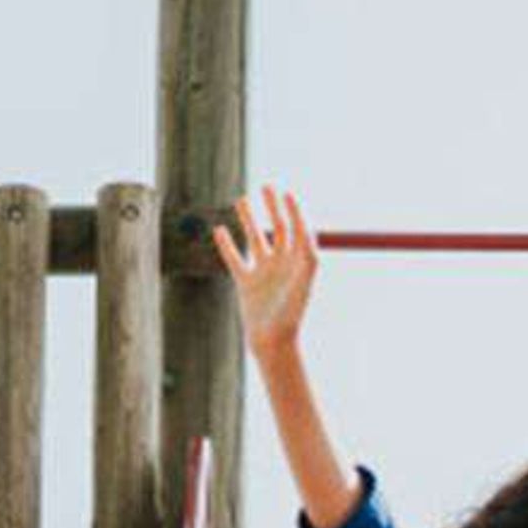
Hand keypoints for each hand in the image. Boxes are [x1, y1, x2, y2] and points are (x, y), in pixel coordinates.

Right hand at [211, 188, 320, 358]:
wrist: (274, 341)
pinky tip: (220, 229)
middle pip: (278, 227)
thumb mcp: (304, 279)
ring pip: (255, 238)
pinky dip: (227, 244)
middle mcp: (283, 263)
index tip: (287, 192)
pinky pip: (235, 258)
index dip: (294, 209)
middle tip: (266, 186)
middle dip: (272, 207)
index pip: (298, 228)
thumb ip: (307, 252)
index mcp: (299, 261)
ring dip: (249, 219)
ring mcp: (264, 272)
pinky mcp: (246, 283)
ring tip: (242, 200)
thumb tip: (307, 228)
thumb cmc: (293, 311)